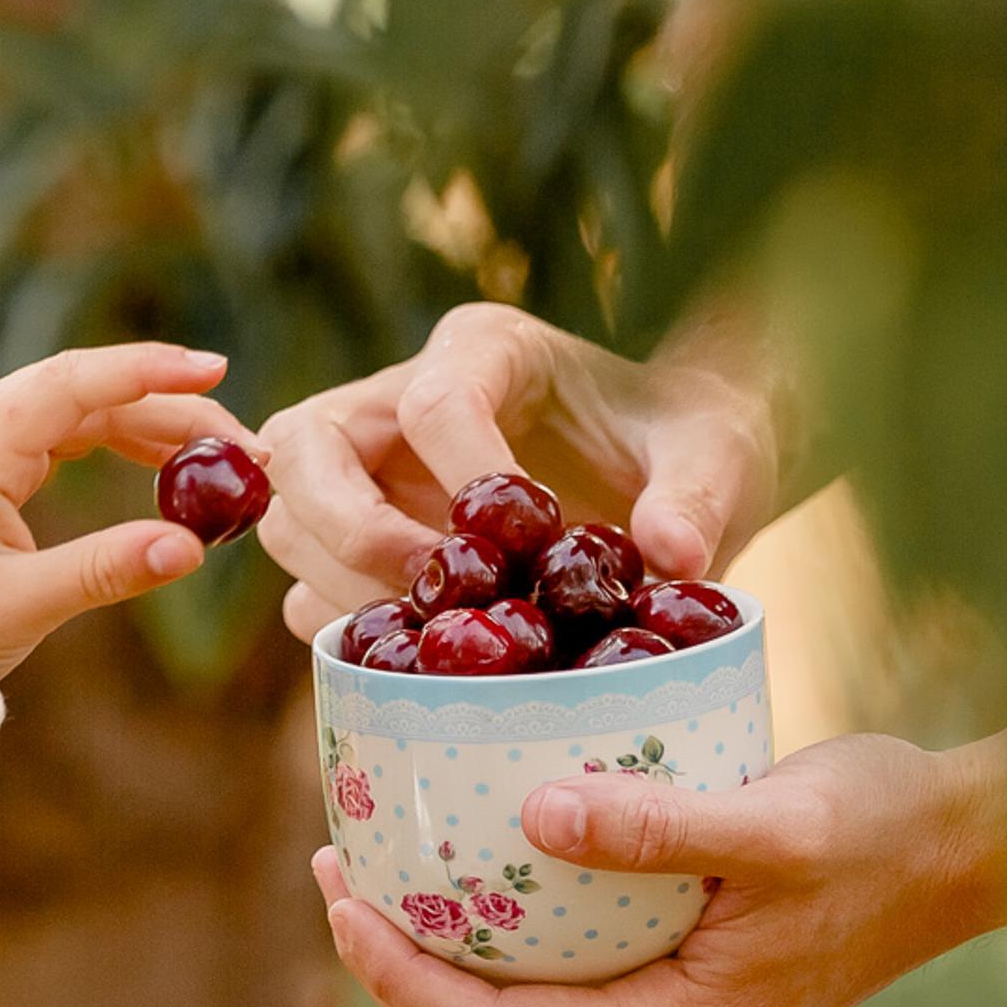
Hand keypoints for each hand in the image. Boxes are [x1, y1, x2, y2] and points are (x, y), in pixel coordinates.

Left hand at [0, 343, 252, 697]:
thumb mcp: (20, 607)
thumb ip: (106, 571)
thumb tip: (191, 548)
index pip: (71, 385)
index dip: (145, 370)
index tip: (212, 369)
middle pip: (85, 392)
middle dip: (167, 404)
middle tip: (240, 441)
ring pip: (78, 412)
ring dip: (149, 425)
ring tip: (217, 458)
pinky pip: (62, 437)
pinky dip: (117, 443)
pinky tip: (162, 464)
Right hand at [258, 304, 781, 643]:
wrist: (677, 471)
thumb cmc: (693, 440)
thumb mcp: (718, 453)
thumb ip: (698, 495)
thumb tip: (673, 556)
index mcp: (485, 348)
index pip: (432, 399)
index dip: (464, 477)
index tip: (526, 552)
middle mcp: (401, 398)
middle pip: (308, 443)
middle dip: (351, 529)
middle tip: (432, 595)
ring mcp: (371, 470)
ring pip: (288, 515)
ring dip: (339, 584)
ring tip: (434, 635)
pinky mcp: (366, 538)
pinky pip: (309, 583)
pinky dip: (348, 628)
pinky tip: (423, 658)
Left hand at [312, 733, 1005, 1006]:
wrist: (965, 852)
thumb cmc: (876, 824)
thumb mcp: (770, 816)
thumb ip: (656, 823)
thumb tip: (534, 807)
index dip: (393, 974)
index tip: (339, 887)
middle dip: (394, 968)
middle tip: (336, 862)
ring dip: (436, 961)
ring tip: (375, 863)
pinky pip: (555, 1002)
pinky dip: (496, 950)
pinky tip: (469, 873)